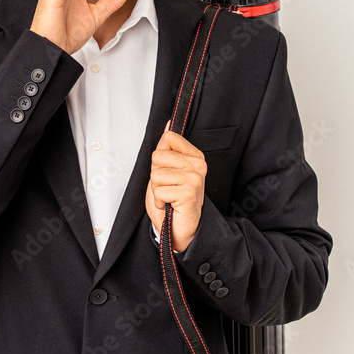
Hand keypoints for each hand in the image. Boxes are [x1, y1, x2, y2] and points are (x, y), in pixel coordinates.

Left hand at [144, 122, 206, 252]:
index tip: (168, 171)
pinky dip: (159, 201)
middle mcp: (198, 165)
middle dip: (155, 175)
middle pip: (158, 156)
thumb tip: (168, 124)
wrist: (180, 228)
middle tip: (167, 188)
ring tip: (169, 197)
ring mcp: (195, 178)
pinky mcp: (189, 192)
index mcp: (194, 156)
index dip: (159, 158)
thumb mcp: (165, 170)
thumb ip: (167, 148)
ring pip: (156, 174)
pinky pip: (159, 190)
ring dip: (156, 190)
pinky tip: (170, 205)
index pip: (168, 138)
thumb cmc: (173, 201)